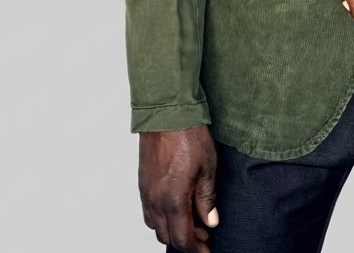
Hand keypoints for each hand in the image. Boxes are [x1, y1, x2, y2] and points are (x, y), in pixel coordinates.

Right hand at [138, 125, 218, 251]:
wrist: (167, 113)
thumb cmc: (188, 135)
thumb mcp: (207, 168)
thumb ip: (207, 199)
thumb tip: (210, 221)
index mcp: (172, 200)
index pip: (182, 238)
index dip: (196, 249)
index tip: (207, 250)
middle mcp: (155, 200)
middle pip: (167, 235)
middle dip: (186, 240)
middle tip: (204, 235)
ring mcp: (146, 192)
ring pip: (155, 225)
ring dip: (172, 230)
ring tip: (192, 222)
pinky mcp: (142, 183)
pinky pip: (148, 211)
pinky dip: (161, 218)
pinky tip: (174, 209)